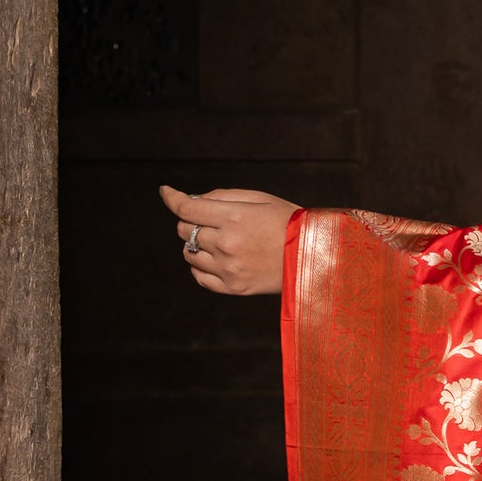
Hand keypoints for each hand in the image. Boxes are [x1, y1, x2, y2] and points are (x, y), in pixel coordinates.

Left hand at [159, 185, 297, 296]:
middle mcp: (226, 244)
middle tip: (210, 220)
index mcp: (234, 218)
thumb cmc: (289, 222)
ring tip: (218, 241)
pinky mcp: (234, 288)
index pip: (186, 208)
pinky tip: (216, 259)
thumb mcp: (260, 199)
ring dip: (195, 244)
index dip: (171, 198)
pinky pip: (200, 277)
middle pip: (184, 230)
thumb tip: (191, 200)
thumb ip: (223, 197)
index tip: (166, 192)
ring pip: (189, 254)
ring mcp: (229, 268)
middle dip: (191, 221)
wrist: (315, 257)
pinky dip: (201, 266)